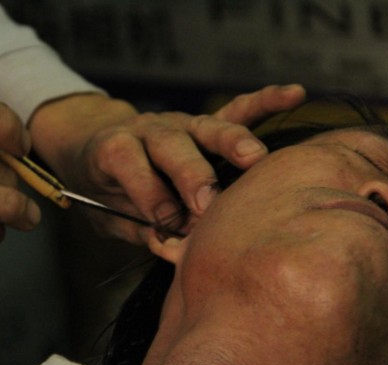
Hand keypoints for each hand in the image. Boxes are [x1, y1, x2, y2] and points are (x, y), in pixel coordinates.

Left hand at [30, 85, 305, 243]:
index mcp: (113, 149)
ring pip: (207, 128)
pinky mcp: (202, 123)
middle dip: (192, 175)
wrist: (93, 147)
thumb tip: (173, 246)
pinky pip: (236, 110)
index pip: (129, 163)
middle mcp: (148, 130)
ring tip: (254, 159)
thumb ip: (137, 227)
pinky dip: (263, 102)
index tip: (168, 226)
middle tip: (209, 205)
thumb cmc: (101, 187)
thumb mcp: (104, 212)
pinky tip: (293, 95)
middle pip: (171, 145)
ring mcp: (179, 123)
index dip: (148, 194)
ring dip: (232, 143)